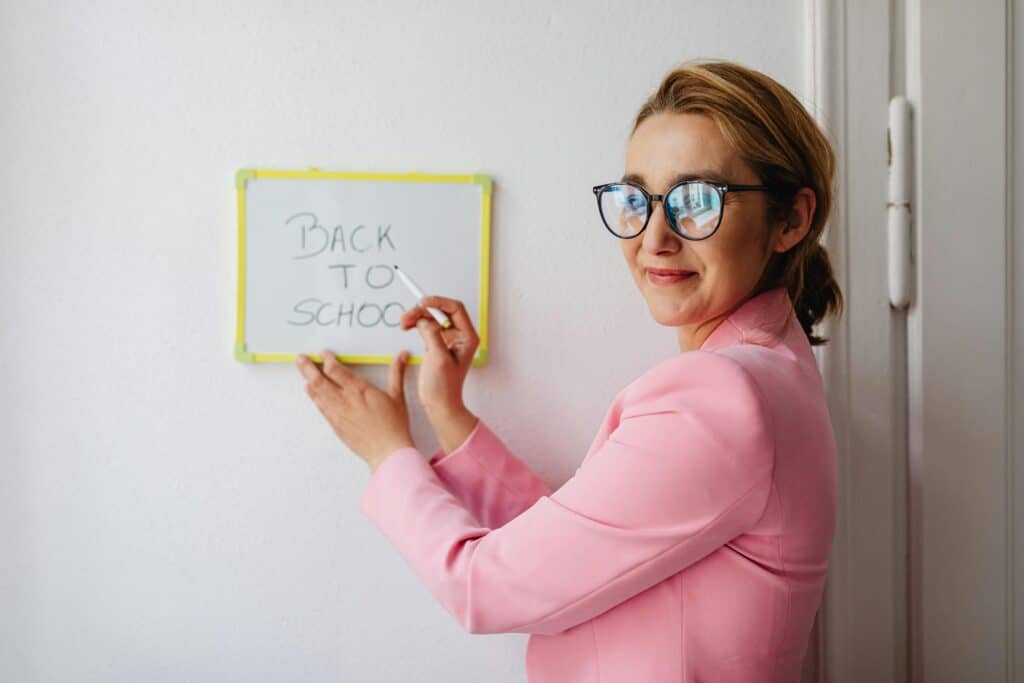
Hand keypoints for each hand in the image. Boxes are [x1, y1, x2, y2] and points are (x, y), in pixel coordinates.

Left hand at [296, 348, 414, 470]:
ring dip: (308, 380)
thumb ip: (396, 373)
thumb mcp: (397, 396)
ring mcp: (338, 414)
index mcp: (359, 390)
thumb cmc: (394, 426)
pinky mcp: (336, 425)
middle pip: (319, 380)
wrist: (387, 452)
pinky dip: (314, 397)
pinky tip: (311, 392)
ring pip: (317, 393)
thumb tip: (402, 356)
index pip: (335, 369)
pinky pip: (321, 408)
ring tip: (302, 371)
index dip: (326, 359)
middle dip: (307, 367)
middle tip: (301, 359)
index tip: (324, 353)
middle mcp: (345, 400)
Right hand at [399, 295, 479, 415]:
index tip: (423, 302)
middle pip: (441, 311)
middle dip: (423, 311)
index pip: (455, 309)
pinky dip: (415, 324)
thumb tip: (424, 320)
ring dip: (416, 317)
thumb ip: (432, 335)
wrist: (439, 404)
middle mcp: (460, 335)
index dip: (439, 302)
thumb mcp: (439, 359)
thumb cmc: (444, 387)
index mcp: (468, 337)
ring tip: (403, 323)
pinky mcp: (437, 343)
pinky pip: (426, 326)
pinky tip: (407, 327)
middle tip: (407, 316)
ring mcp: (448, 338)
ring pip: (431, 317)